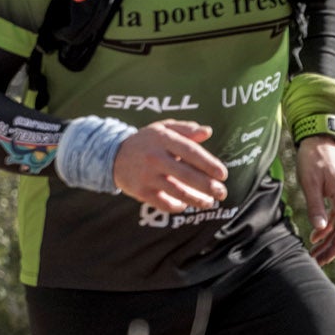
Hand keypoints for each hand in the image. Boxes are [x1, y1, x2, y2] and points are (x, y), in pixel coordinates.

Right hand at [112, 120, 226, 213]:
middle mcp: (154, 158)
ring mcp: (146, 176)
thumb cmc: (145, 141)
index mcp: (162, 140)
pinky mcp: (140, 191)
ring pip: (177, 192)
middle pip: (186, 175)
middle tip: (222, 193)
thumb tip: (207, 132)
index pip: (191, 152)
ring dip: (197, 200)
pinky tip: (185, 204)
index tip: (223, 174)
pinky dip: (177, 206)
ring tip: (209, 203)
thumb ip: (186, 129)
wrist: (111, 156)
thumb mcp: (162, 128)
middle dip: (208, 186)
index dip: (209, 164)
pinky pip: (163, 203)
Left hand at [296, 135, 334, 264]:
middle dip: (332, 248)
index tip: (323, 259)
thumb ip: (316, 206)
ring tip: (314, 253)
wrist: (319, 142)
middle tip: (316, 261)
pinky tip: (316, 237)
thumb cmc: (313, 159)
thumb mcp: (309, 183)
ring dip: (329, 240)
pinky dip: (328, 228)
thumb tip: (319, 229)